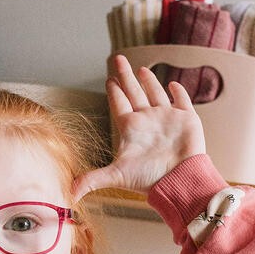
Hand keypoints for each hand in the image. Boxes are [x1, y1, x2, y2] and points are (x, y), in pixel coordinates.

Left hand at [72, 55, 205, 201]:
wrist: (180, 180)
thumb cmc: (150, 179)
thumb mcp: (116, 175)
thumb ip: (92, 180)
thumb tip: (68, 194)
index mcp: (131, 128)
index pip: (119, 104)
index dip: (114, 92)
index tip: (109, 80)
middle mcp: (147, 120)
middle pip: (134, 92)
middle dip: (126, 76)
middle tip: (118, 59)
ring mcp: (167, 119)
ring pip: (155, 94)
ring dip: (149, 81)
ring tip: (141, 69)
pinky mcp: (187, 119)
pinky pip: (182, 101)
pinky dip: (178, 93)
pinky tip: (173, 84)